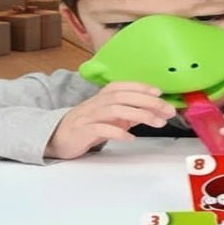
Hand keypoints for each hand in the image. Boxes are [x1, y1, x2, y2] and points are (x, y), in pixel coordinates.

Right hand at [45, 82, 175, 159]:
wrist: (56, 137)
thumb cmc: (87, 125)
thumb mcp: (110, 117)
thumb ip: (129, 112)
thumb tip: (154, 110)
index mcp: (103, 96)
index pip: (123, 86)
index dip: (142, 87)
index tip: (160, 92)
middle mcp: (96, 103)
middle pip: (123, 96)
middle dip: (148, 101)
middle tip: (167, 111)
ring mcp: (88, 116)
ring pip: (115, 110)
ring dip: (139, 115)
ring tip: (156, 123)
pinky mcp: (82, 131)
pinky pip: (101, 129)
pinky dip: (117, 132)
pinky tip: (131, 138)